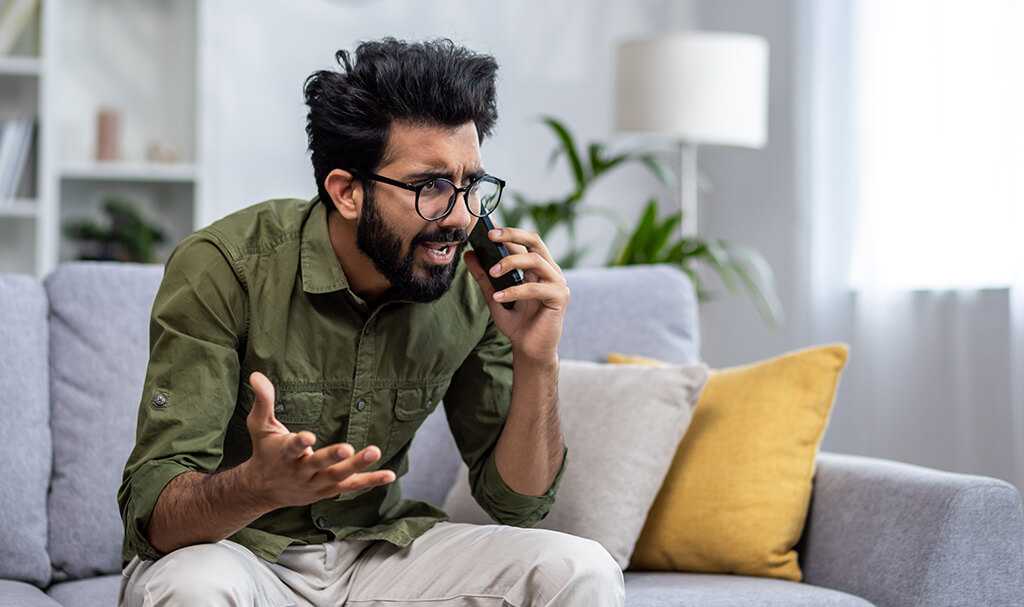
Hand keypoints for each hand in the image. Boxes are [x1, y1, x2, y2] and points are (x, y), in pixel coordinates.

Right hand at [243, 371, 394, 509]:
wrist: (262, 489)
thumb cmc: (265, 451)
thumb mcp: (260, 425)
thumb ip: (263, 400)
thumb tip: (257, 375)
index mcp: (285, 454)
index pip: (292, 448)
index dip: (300, 443)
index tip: (308, 437)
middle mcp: (300, 471)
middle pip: (319, 465)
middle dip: (333, 456)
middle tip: (348, 448)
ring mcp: (315, 483)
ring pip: (338, 476)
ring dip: (357, 466)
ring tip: (375, 451)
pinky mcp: (328, 490)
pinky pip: (352, 486)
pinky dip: (370, 481)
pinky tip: (388, 475)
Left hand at [464, 227, 569, 362]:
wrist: (529, 349)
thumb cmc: (516, 322)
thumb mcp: (494, 296)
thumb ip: (484, 276)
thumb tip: (469, 254)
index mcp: (536, 266)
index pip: (523, 241)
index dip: (507, 231)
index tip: (486, 226)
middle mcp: (549, 270)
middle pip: (534, 241)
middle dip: (512, 235)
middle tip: (490, 235)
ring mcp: (557, 282)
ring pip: (535, 260)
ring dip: (511, 262)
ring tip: (492, 272)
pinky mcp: (560, 297)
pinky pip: (537, 288)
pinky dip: (515, 290)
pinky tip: (499, 297)